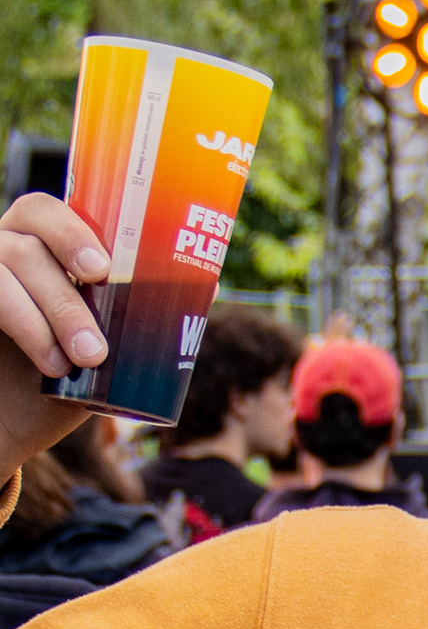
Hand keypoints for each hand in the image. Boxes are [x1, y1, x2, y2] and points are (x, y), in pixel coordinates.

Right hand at [0, 192, 110, 475]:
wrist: (13, 418)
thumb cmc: (67, 372)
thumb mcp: (109, 342)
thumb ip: (138, 312)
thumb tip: (208, 288)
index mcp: (41, 243)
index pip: (48, 210)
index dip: (73, 229)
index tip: (104, 267)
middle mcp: (6, 247)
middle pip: (31, 236)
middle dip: (67, 276)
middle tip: (98, 311)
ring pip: (10, 268)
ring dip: (54, 314)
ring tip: (87, 359)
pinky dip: (26, 328)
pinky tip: (52, 364)